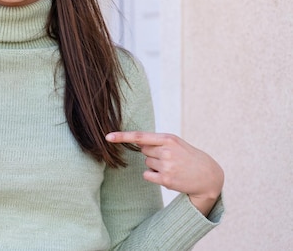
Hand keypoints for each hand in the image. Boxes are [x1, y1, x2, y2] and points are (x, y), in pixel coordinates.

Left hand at [106, 131, 223, 215]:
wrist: (208, 175)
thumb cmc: (188, 156)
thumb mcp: (176, 143)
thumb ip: (156, 141)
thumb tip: (137, 142)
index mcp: (168, 138)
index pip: (140, 136)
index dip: (122, 136)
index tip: (107, 137)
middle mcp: (166, 151)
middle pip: (143, 151)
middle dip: (152, 153)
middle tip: (170, 157)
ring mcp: (166, 166)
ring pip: (146, 163)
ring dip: (155, 165)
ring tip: (172, 166)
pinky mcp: (166, 180)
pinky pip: (147, 175)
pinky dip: (153, 176)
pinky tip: (168, 175)